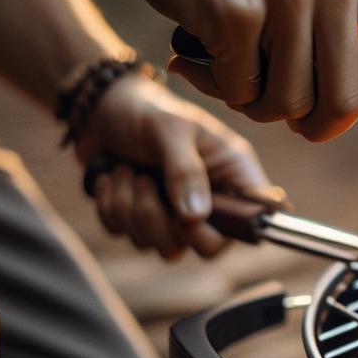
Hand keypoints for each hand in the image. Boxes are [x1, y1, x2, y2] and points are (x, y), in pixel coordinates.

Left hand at [75, 73, 277, 260]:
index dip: (237, 227)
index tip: (198, 213)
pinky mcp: (144, 222)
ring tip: (125, 170)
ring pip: (164, 247)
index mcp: (233, 174)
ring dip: (132, 210)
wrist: (103, 109)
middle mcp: (212, 201)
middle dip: (166, 223)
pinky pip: (129, 237)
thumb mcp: (170, 130)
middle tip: (146, 183)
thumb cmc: (148, 112)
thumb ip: (185, 171)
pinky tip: (112, 178)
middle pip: (208, 248)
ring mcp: (178, 216)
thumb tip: (195, 217)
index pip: (254, 217)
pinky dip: (112, 209)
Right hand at [97, 0, 357, 142]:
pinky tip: (204, 43)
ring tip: (236, 53)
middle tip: (282, 98)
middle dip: (314, 120)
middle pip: (347, 101)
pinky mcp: (235, 12)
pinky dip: (220, 83)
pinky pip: (241, 90)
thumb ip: (348, 10)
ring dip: (257, 97)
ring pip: (289, 103)